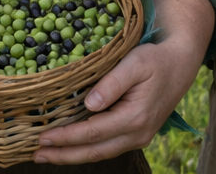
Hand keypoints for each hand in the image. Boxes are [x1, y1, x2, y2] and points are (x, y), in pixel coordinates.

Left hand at [34, 0, 211, 163]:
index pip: (93, 132)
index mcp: (135, 117)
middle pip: (95, 151)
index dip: (66, 137)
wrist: (180, 64)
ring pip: (101, 153)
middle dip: (64, 155)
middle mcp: (137, 134)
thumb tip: (89, 105)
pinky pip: (107, 146)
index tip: (43, 137)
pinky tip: (70, 146)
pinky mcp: (136, 134)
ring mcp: (138, 137)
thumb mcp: (134, 63)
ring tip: (47, 154)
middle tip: (36, 155)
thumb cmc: (155, 60)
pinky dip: (86, 149)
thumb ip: (112, 84)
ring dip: (73, 156)